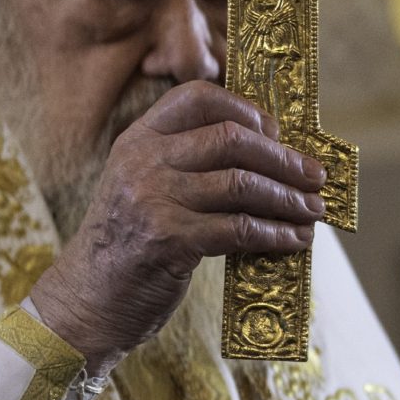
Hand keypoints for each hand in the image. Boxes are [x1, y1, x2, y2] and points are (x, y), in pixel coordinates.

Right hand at [26, 83, 324, 374]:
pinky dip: (275, 234)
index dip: (246, 108)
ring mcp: (153, 199)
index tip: (277, 131)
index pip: (197, 96)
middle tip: (315, 176)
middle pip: (231, 138)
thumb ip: (185, 165)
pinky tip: (294, 240)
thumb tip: (268, 156)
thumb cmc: (126, 247)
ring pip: (241, 184)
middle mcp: (142, 162)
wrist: (85, 303)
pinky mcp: (168, 241)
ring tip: (313, 210)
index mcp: (137, 140)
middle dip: (283, 158)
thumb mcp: (140, 189)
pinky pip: (239, 228)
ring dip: (288, 198)